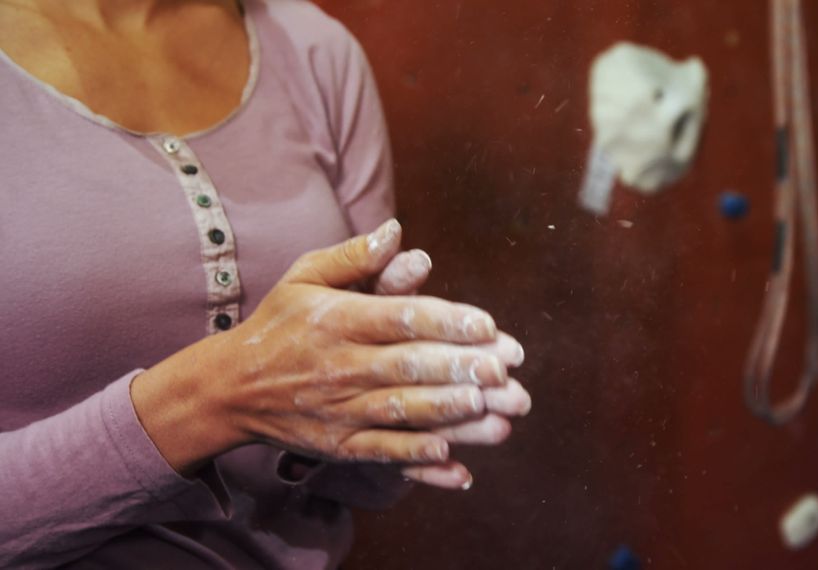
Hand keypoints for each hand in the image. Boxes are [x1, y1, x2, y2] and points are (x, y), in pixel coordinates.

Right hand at [132, 219, 528, 481]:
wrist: (229, 387)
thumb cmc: (279, 322)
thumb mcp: (305, 277)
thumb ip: (354, 256)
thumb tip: (396, 230)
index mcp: (339, 320)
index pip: (400, 318)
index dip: (446, 322)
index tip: (489, 326)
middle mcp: (342, 366)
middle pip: (409, 367)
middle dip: (461, 370)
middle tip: (507, 371)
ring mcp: (341, 410)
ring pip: (404, 413)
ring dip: (454, 417)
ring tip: (500, 417)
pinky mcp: (340, 446)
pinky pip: (383, 455)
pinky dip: (418, 461)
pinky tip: (457, 464)